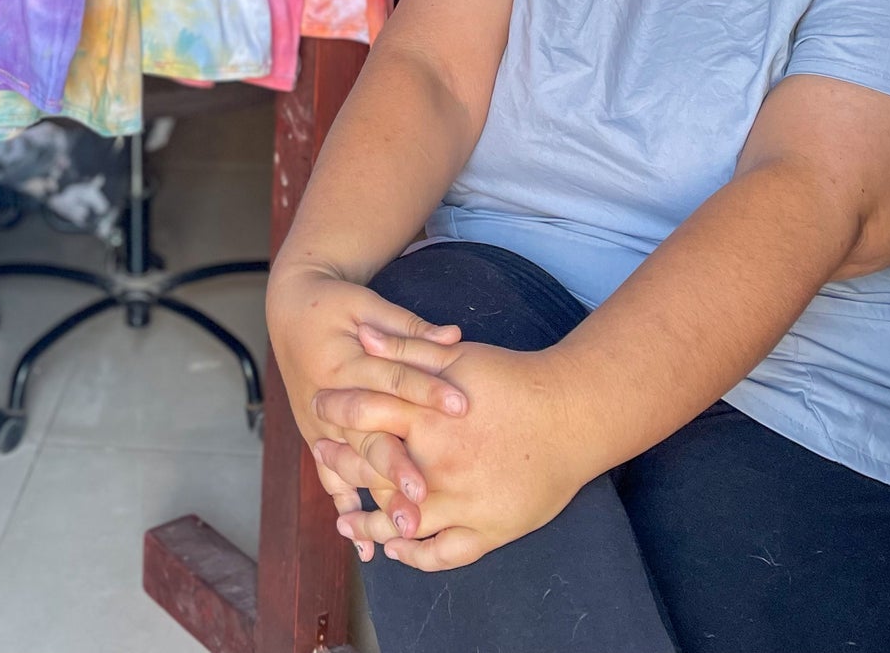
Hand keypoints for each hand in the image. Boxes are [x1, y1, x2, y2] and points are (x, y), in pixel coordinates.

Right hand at [266, 263, 467, 535]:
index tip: (462, 408)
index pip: (392, 379)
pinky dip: (348, 511)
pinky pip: (331, 479)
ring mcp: (318, 423)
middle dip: (398, 468)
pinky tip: (366, 547)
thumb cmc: (336, 304)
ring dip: (378, 499)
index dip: (427, 392)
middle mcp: (327, 397)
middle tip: (425, 497)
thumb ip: (410, 328)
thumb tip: (456, 336)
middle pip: (368, 436)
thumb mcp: (369, 305)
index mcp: (343, 361)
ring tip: (408, 528)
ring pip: (352, 467)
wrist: (289, 309)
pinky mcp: (315, 436)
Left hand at [312, 342, 587, 570]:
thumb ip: (406, 347)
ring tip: (345, 523)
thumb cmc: (513, 379)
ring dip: (367, 524)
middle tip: (323, 458)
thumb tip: (361, 334)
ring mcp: (462, 503)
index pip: (364, 414)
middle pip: (373, 473)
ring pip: (400, 524)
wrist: (571, 415)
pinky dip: (415, 556)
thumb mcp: (456, 356)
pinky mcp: (488, 530)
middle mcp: (438, 465)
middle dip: (342, 465)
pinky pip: (442, 553)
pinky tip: (396, 550)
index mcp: (427, 417)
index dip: (337, 410)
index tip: (318, 407)